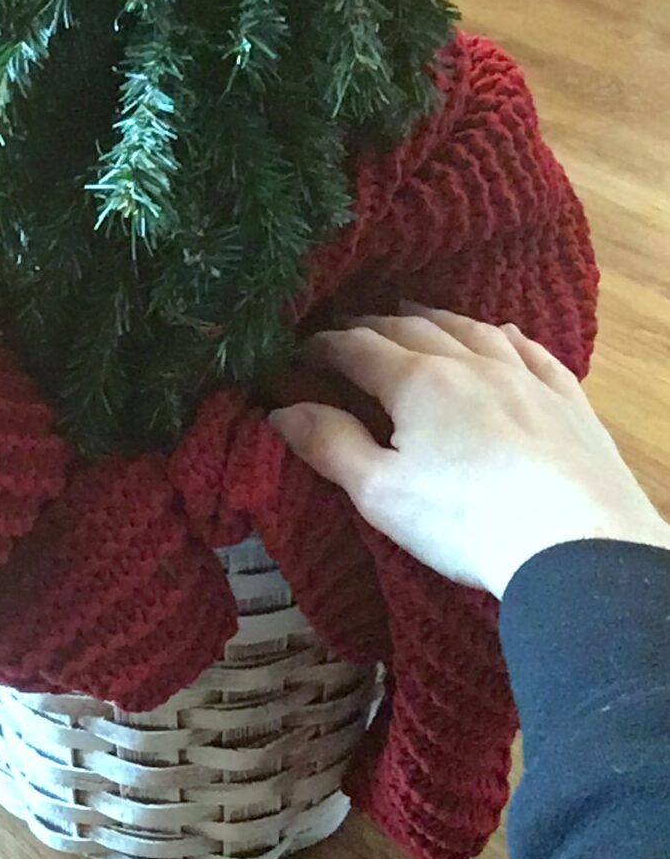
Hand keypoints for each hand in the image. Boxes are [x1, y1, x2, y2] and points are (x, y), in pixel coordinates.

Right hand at [269, 304, 669, 598]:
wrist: (576, 546)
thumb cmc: (464, 520)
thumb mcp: (379, 491)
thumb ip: (328, 444)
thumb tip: (282, 410)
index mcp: (418, 382)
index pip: (358, 349)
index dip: (323, 345)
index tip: (299, 349)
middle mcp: (471, 363)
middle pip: (412, 329)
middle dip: (372, 325)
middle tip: (347, 328)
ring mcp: (524, 377)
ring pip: (471, 329)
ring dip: (435, 318)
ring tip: (413, 313)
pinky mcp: (566, 399)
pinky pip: (531, 351)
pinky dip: (504, 336)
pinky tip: (501, 333)